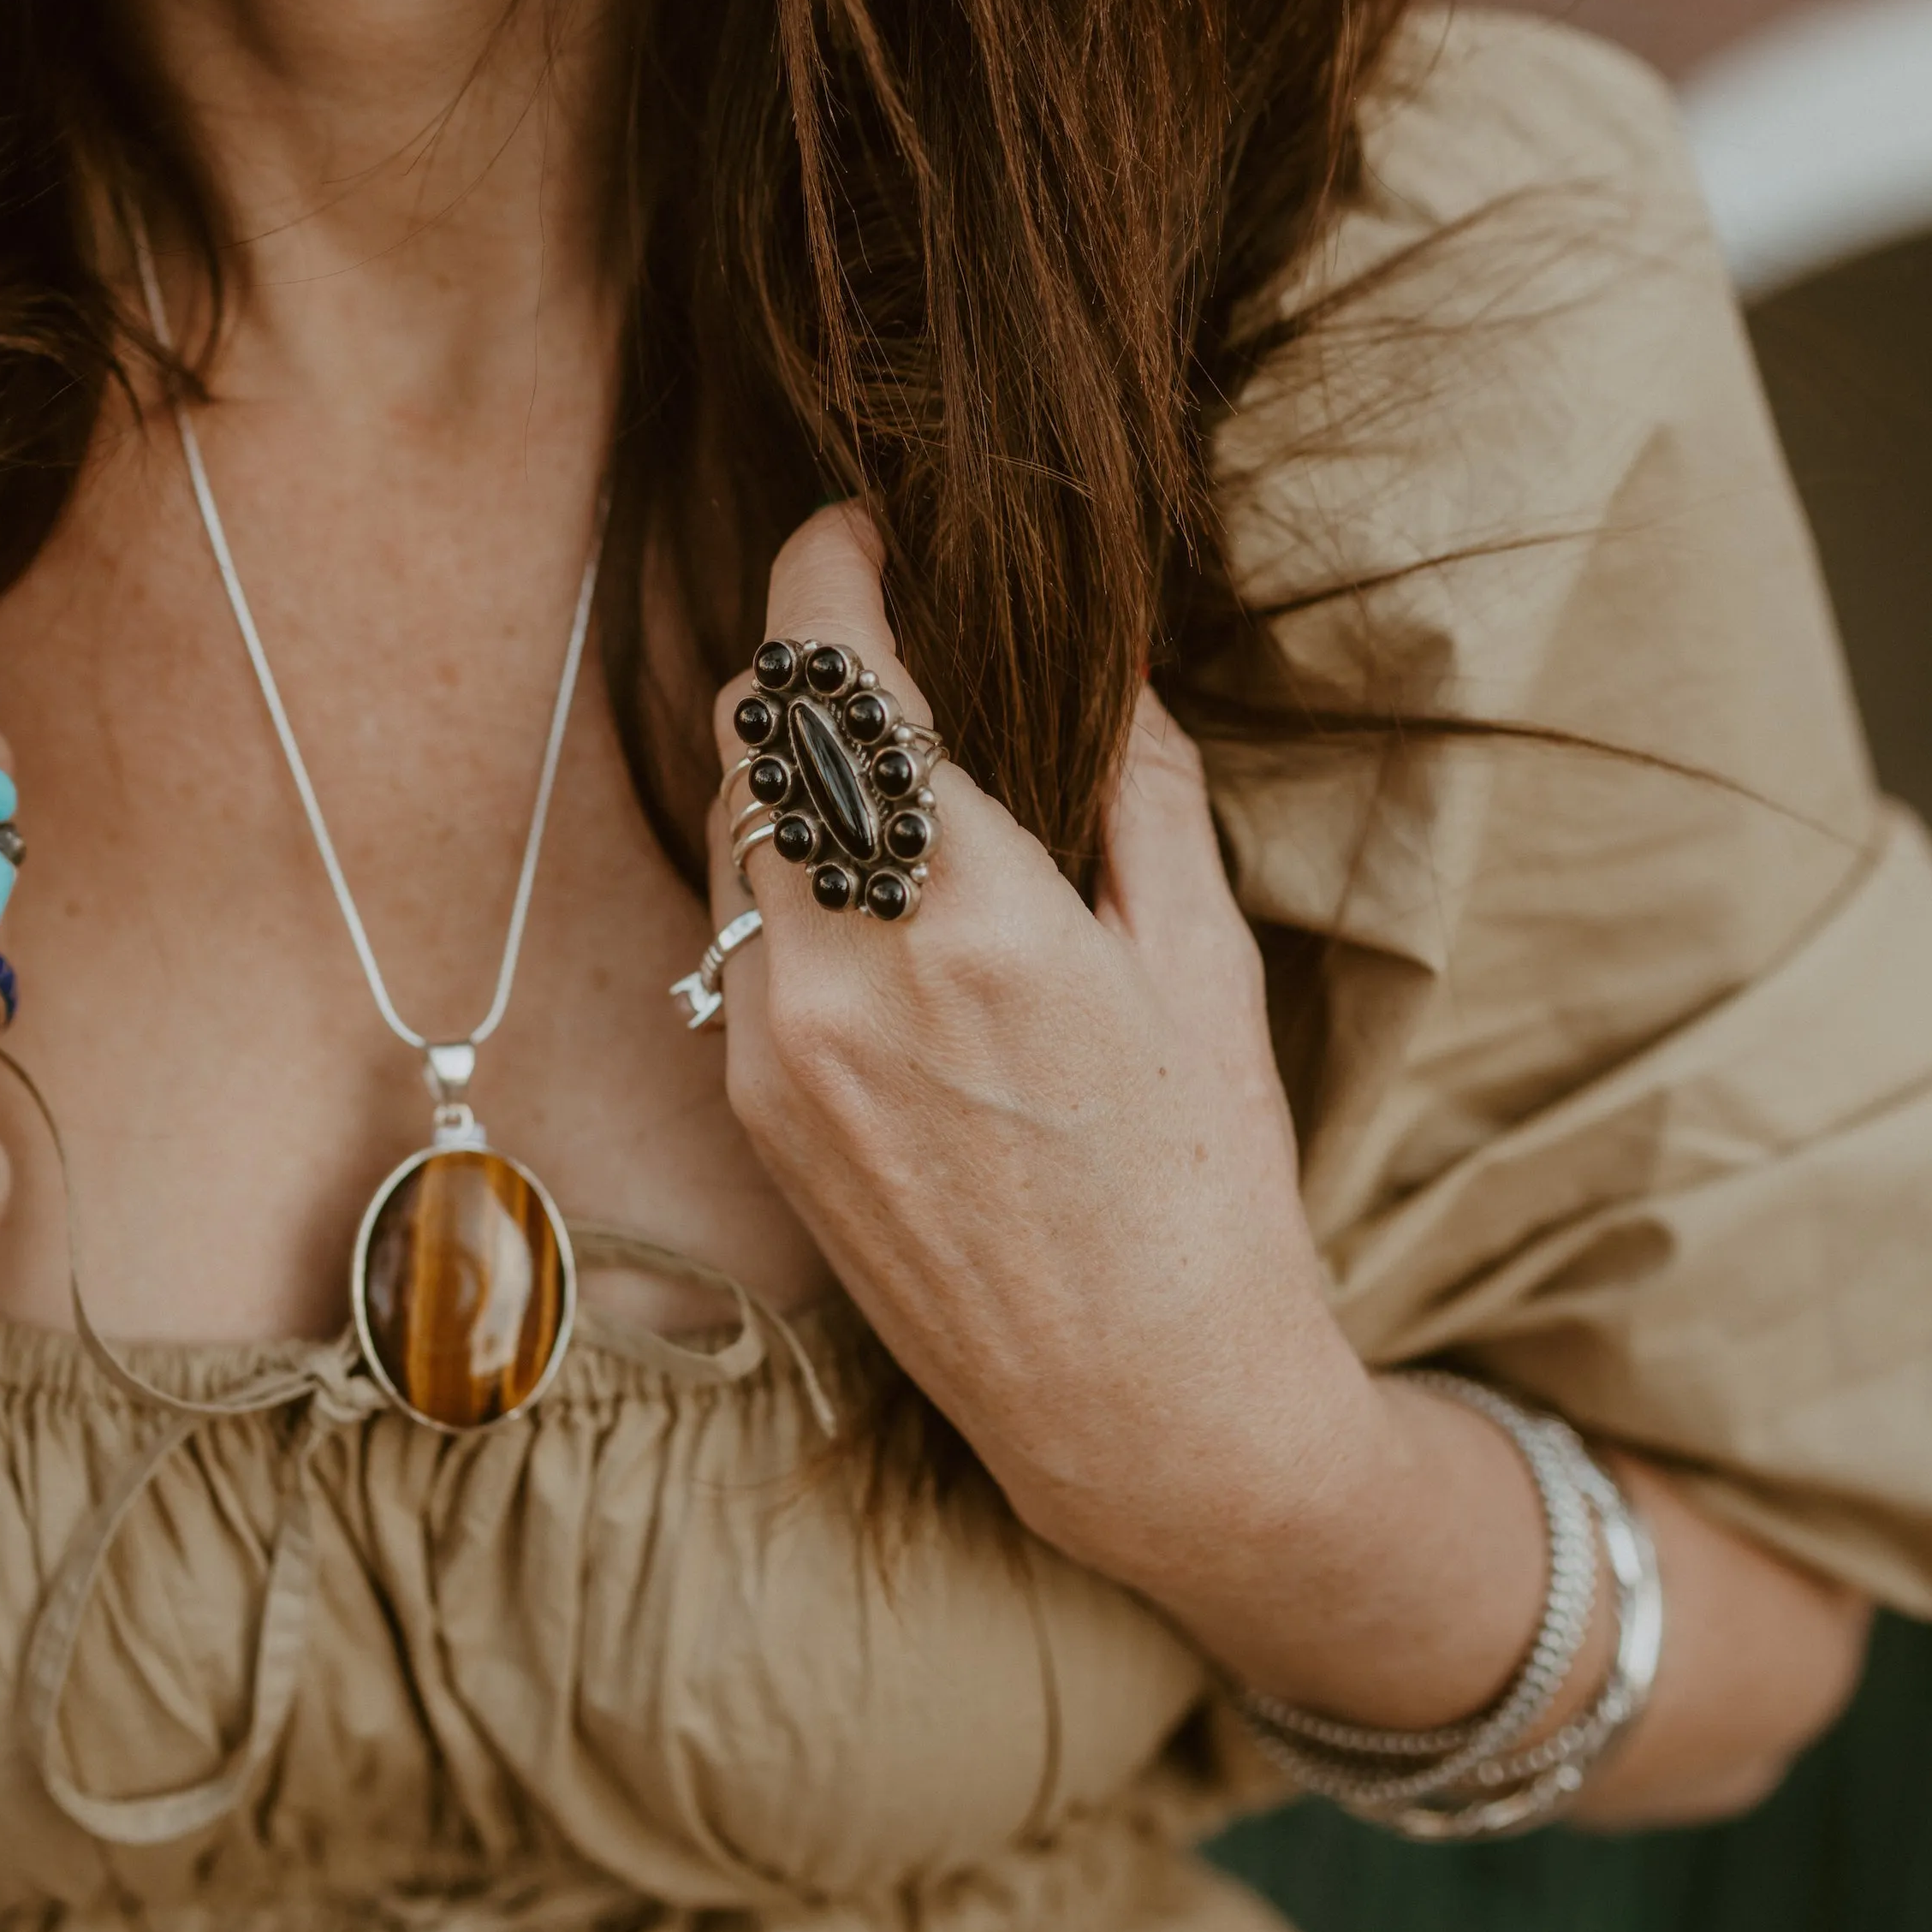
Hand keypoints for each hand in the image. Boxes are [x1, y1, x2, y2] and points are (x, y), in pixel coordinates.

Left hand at [706, 505, 1373, 1604]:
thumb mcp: (1204, 963)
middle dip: (804, 658)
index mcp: (972, 920)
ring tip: (881, 765)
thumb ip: (1138, 782)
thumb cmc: (1204, 1187)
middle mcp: (842, 978)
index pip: (835, 675)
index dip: (826, 563)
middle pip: (754, 736)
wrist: (1139, 1407)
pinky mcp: (755, 1113)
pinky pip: (730, 940)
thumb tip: (1100, 648)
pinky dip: (778, 880)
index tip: (860, 523)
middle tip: (881, 631)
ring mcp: (776, 1052)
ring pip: (726, 836)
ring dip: (786, 769)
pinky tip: (867, 896)